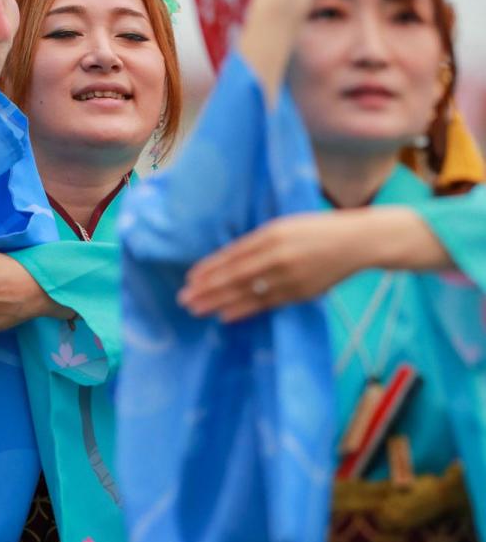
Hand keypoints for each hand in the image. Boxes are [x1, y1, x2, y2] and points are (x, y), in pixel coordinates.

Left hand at [177, 211, 363, 321]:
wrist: (356, 241)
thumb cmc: (316, 231)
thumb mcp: (285, 226)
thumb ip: (259, 241)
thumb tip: (229, 259)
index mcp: (271, 233)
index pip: (232, 254)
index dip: (209, 268)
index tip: (190, 279)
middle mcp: (277, 254)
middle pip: (234, 275)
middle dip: (206, 288)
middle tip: (184, 299)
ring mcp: (289, 275)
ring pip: (246, 291)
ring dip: (219, 302)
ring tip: (197, 309)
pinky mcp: (300, 292)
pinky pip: (266, 304)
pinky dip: (244, 310)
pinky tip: (225, 315)